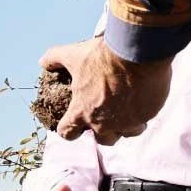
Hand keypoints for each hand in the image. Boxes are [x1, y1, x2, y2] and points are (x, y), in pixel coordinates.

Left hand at [44, 36, 172, 144]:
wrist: (138, 51)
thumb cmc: (103, 55)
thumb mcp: (73, 54)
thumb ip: (54, 59)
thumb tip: (43, 62)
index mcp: (82, 112)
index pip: (68, 133)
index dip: (68, 130)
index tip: (72, 125)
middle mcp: (104, 123)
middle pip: (103, 140)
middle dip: (102, 132)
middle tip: (105, 117)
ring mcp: (128, 121)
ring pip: (126, 134)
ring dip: (124, 126)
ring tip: (126, 112)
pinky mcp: (148, 115)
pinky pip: (144, 121)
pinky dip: (142, 114)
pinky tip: (141, 101)